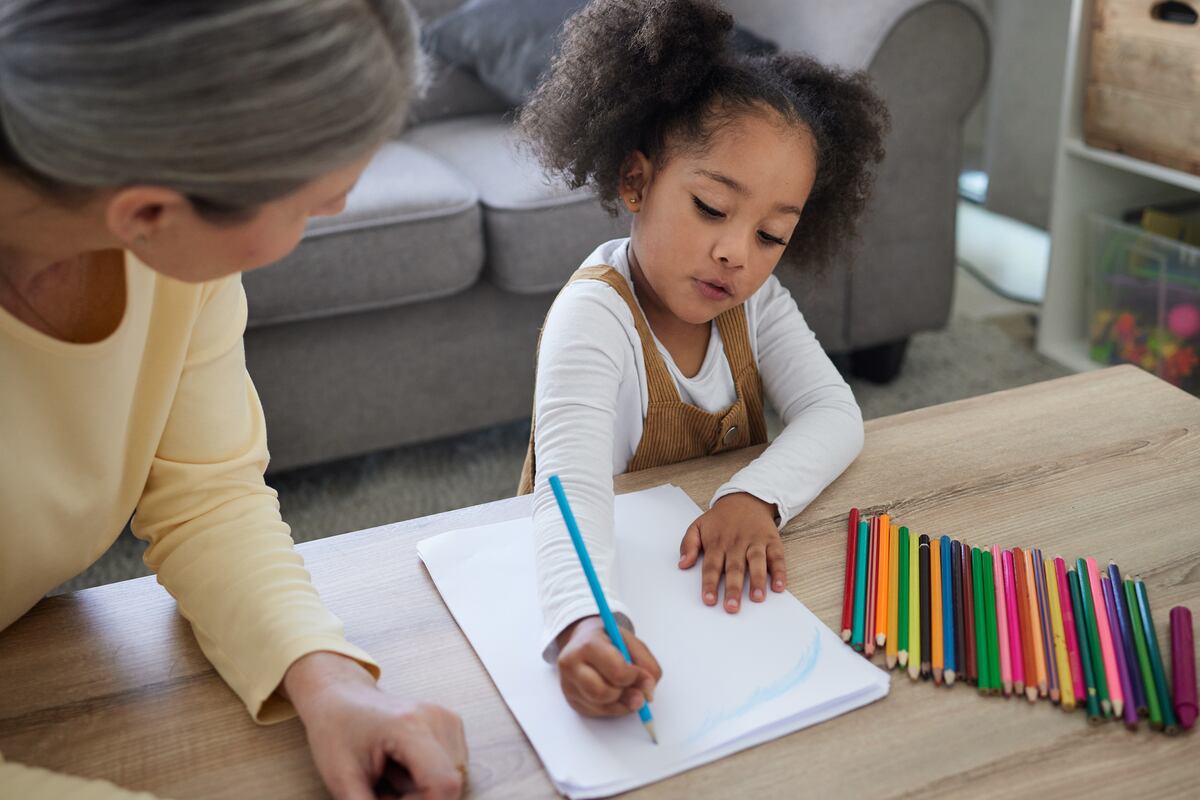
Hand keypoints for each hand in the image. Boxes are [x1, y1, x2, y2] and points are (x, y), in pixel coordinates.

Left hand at [284, 651, 466, 799]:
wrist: (339, 697)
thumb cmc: (336, 731)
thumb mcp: (342, 780)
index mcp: (409, 726)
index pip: (444, 783)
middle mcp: (436, 718)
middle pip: (449, 784)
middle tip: (383, 794)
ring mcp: (447, 719)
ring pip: (453, 779)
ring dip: (424, 793)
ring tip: (390, 781)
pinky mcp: (450, 724)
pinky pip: (451, 768)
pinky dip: (429, 780)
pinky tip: (403, 771)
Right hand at [555, 616, 661, 716]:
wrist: (582, 639)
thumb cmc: (608, 640)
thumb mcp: (631, 642)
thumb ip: (646, 665)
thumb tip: (647, 694)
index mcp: (589, 645)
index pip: (616, 672)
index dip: (634, 677)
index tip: (641, 675)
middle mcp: (572, 665)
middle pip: (603, 693)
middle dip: (625, 694)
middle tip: (635, 688)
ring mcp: (568, 685)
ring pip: (601, 706)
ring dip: (621, 702)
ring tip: (625, 689)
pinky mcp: (572, 700)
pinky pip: (598, 713)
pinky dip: (613, 708)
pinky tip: (615, 693)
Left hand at [678, 492, 786, 612]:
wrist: (745, 498)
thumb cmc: (720, 519)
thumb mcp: (698, 525)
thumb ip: (688, 544)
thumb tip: (682, 564)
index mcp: (717, 543)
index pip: (712, 566)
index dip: (710, 584)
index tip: (709, 600)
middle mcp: (736, 543)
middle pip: (734, 568)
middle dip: (733, 589)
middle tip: (732, 607)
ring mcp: (755, 541)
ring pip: (756, 562)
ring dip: (757, 581)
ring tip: (757, 598)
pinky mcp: (771, 540)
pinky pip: (777, 556)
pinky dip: (780, 571)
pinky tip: (779, 585)